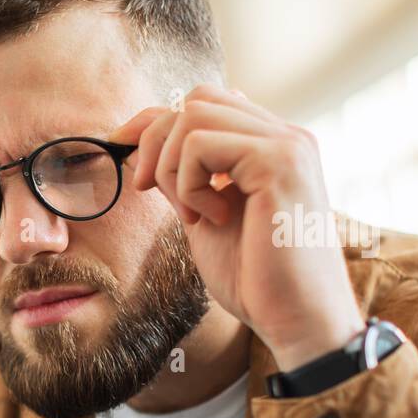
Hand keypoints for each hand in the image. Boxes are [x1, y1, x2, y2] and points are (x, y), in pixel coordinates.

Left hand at [109, 85, 364, 371]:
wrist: (296, 318)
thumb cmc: (257, 280)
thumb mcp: (206, 219)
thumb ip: (186, 179)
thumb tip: (147, 146)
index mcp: (270, 147)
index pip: (205, 103)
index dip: (155, 122)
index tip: (121, 150)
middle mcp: (284, 136)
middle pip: (195, 99)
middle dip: (156, 142)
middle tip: (150, 191)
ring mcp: (286, 144)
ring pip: (193, 114)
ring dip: (172, 168)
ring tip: (193, 215)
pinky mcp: (279, 161)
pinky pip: (201, 143)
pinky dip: (188, 183)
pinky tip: (211, 218)